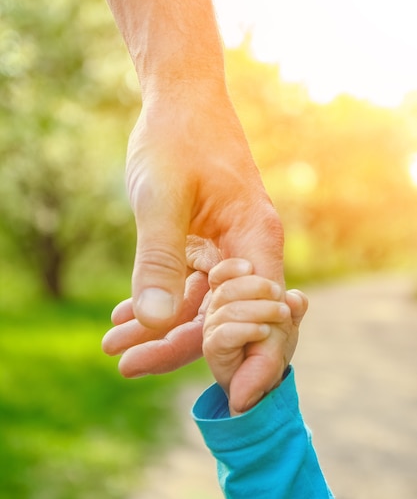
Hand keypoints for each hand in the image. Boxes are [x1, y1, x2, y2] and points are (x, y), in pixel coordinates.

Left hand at [103, 86, 283, 373]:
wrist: (180, 99)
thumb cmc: (178, 138)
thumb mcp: (162, 198)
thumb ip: (159, 259)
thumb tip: (154, 323)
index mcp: (256, 241)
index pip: (261, 317)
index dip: (248, 359)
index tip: (229, 399)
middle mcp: (249, 252)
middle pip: (224, 318)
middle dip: (177, 348)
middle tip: (124, 365)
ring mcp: (227, 251)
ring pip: (198, 306)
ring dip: (157, 327)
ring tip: (112, 345)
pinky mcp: (205, 246)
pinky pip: (185, 286)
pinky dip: (156, 302)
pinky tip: (124, 318)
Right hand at [203, 259, 307, 414]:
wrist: (266, 383)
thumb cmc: (270, 348)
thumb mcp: (287, 323)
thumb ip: (293, 307)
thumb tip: (295, 297)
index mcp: (228, 299)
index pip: (220, 275)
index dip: (232, 268)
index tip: (251, 267)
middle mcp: (215, 311)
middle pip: (227, 288)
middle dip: (257, 287)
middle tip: (278, 296)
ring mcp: (212, 330)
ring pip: (230, 309)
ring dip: (261, 309)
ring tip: (281, 315)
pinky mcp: (213, 349)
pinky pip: (227, 332)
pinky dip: (249, 328)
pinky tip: (264, 331)